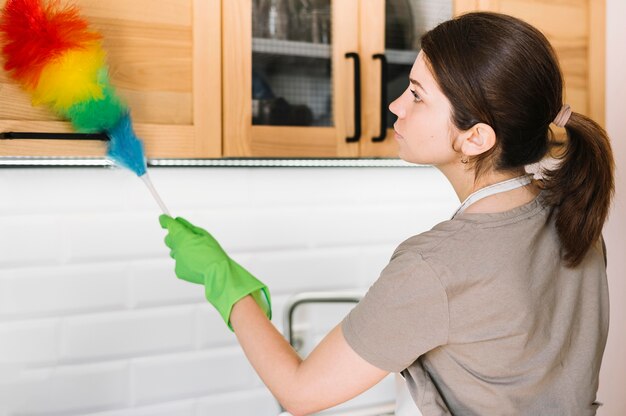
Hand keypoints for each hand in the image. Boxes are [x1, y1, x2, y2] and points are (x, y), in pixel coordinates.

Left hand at [159, 215, 271, 329]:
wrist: (217, 272)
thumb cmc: (213, 252)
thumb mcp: (204, 234)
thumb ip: (188, 227)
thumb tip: (178, 221)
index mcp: (183, 237)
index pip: (169, 225)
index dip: (165, 220)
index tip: (163, 219)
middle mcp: (177, 248)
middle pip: (168, 239)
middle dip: (175, 237)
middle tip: (186, 238)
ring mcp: (177, 260)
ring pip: (174, 252)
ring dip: (181, 250)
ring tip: (196, 254)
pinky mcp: (178, 271)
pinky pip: (179, 263)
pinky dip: (185, 262)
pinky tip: (196, 263)